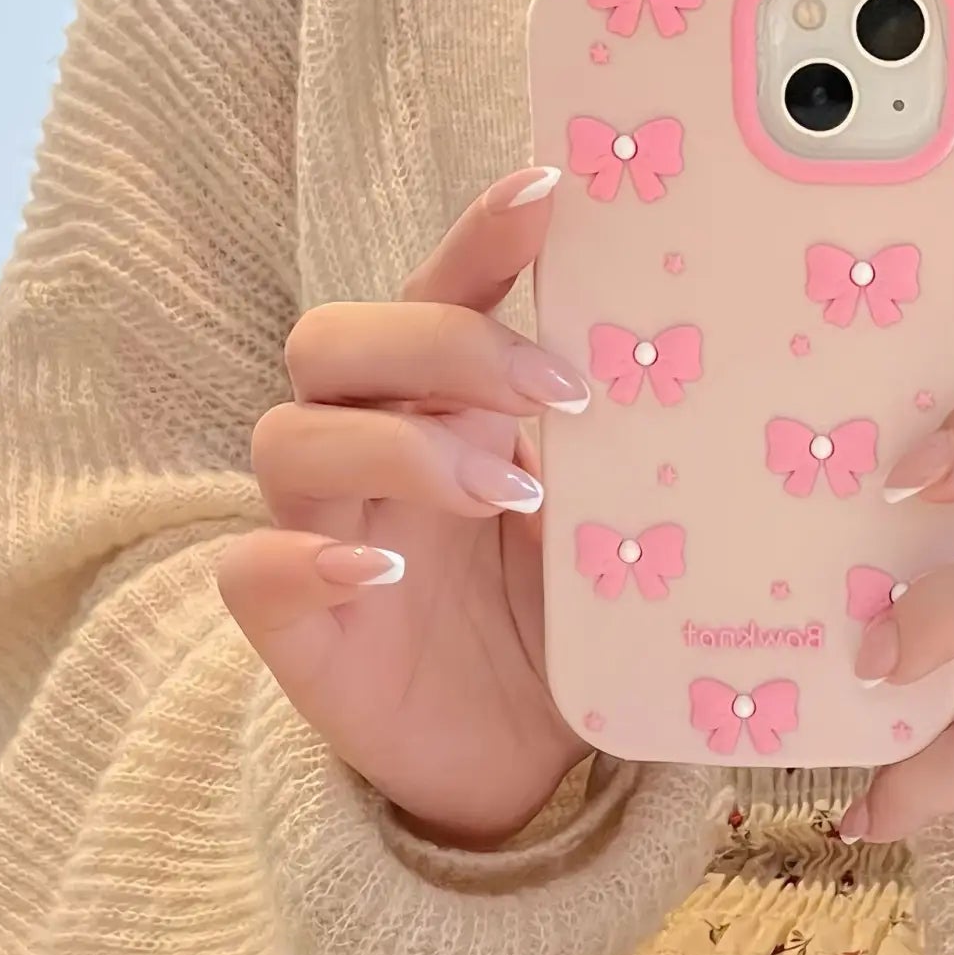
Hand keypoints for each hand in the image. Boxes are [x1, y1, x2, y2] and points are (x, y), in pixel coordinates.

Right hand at [218, 168, 585, 845]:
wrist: (520, 764)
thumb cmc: (557, 629)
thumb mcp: (601, 529)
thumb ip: (616, 451)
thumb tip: (703, 366)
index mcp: (442, 413)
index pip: (437, 299)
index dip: (479, 240)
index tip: (551, 190)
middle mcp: (370, 458)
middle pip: (333, 341)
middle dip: (438, 345)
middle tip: (555, 396)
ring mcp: (321, 537)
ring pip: (288, 436)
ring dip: (401, 446)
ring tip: (505, 493)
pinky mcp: (295, 631)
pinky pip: (249, 569)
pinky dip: (305, 557)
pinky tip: (379, 570)